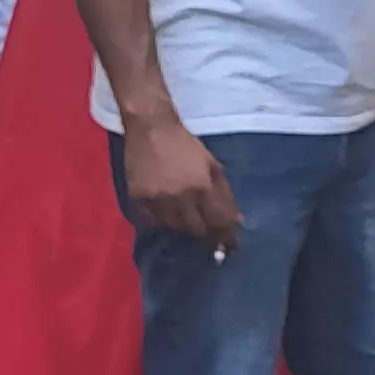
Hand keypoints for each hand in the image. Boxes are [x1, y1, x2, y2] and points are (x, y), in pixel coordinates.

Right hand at [120, 117, 240, 253]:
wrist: (151, 128)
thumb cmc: (186, 145)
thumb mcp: (212, 165)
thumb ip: (225, 194)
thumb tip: (236, 221)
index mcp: (202, 186)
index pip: (219, 222)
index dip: (227, 237)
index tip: (230, 246)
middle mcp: (180, 196)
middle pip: (196, 230)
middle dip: (205, 232)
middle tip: (207, 232)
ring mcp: (156, 199)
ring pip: (173, 229)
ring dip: (182, 227)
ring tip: (185, 219)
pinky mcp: (137, 198)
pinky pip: (151, 222)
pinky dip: (161, 222)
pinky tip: (165, 214)